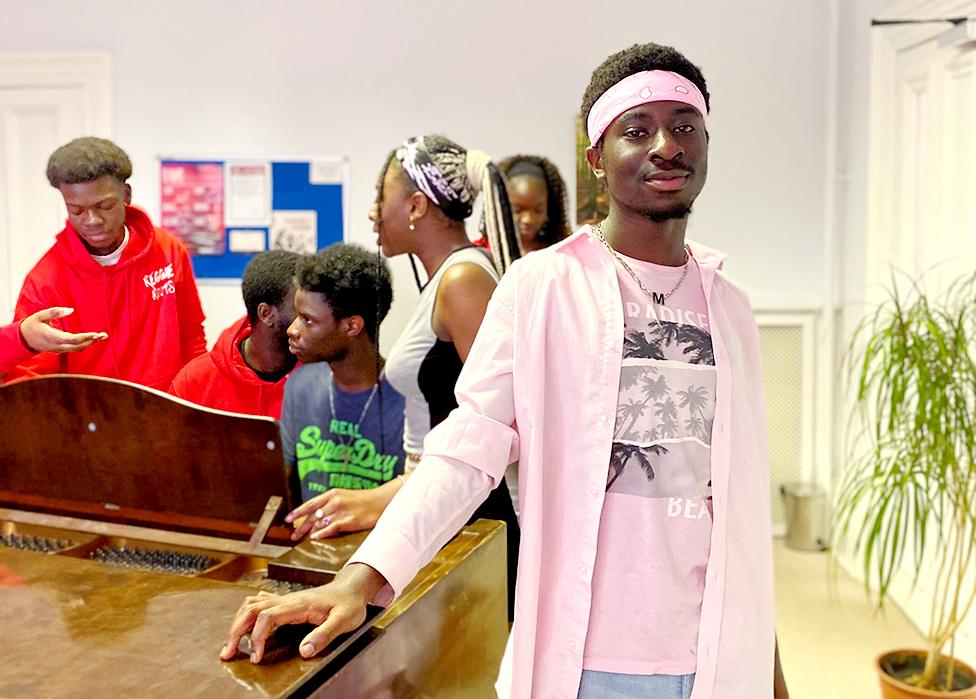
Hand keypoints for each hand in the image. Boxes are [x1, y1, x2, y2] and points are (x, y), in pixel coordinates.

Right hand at [20, 307, 106, 352]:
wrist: (23, 339)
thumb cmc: (32, 325)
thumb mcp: (40, 315)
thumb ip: (54, 312)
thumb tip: (71, 310)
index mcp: (51, 337)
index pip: (71, 339)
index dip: (84, 337)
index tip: (95, 334)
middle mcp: (57, 345)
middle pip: (77, 346)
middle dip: (91, 341)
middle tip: (104, 335)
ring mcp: (59, 349)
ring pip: (77, 348)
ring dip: (90, 343)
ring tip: (102, 336)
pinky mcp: (60, 350)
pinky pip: (75, 348)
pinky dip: (85, 344)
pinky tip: (93, 339)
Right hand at [219, 564, 384, 662]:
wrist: (352, 588)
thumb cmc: (349, 604)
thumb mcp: (344, 620)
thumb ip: (324, 634)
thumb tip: (304, 651)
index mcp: (299, 604)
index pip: (268, 616)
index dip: (257, 637)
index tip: (256, 657)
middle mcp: (288, 599)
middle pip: (252, 609)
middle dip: (236, 630)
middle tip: (227, 652)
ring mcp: (285, 599)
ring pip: (252, 605)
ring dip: (238, 622)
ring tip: (231, 643)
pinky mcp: (286, 602)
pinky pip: (259, 604)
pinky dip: (246, 616)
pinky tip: (245, 627)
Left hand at [285, 480, 402, 540]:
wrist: (382, 501)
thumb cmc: (364, 501)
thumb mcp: (345, 497)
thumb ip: (331, 504)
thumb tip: (317, 516)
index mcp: (332, 494)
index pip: (310, 504)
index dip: (297, 512)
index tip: (287, 519)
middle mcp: (335, 501)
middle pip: (313, 515)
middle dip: (301, 526)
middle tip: (293, 535)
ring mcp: (341, 511)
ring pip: (320, 523)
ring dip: (309, 532)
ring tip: (302, 539)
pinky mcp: (349, 521)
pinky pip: (330, 528)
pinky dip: (321, 533)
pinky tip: (315, 538)